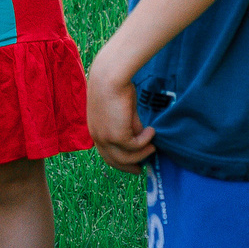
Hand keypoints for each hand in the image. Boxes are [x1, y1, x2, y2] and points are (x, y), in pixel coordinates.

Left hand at [85, 41, 155, 172]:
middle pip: (113, 161)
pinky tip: (152, 131)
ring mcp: (106, 138)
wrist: (109, 77)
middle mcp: (98, 137)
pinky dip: (146, 141)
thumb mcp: (122, 110)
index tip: (132, 164)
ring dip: (141, 154)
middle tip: (142, 170)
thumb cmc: (115, 86)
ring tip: (153, 147)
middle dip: (128, 167)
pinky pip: (135, 145)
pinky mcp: (117, 136)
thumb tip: (140, 135)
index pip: (106, 153)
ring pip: (126, 157)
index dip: (119, 161)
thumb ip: (129, 125)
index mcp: (95, 130)